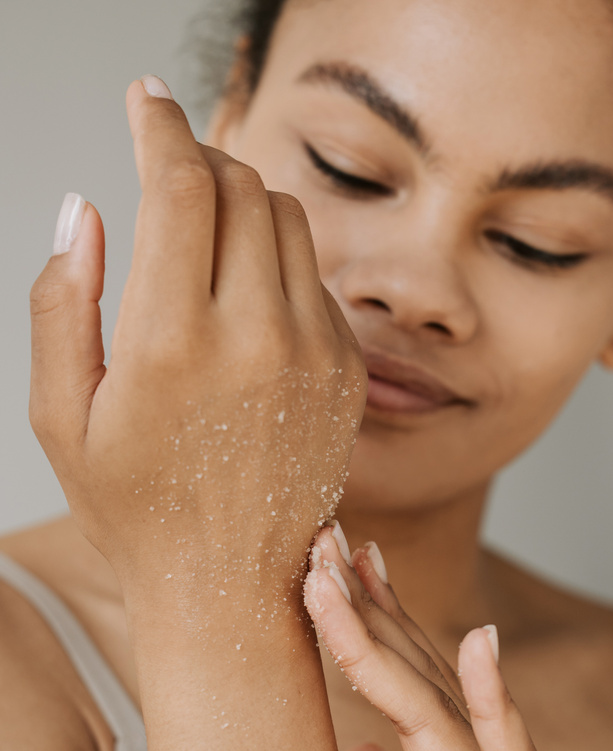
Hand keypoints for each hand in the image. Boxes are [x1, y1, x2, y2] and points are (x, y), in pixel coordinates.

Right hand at [29, 77, 363, 596]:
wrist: (232, 586)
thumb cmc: (137, 511)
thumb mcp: (63, 418)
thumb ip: (62, 303)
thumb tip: (83, 209)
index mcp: (173, 344)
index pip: (180, 184)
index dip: (159, 123)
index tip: (144, 99)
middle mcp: (256, 338)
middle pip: (240, 184)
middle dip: (197, 156)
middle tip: (165, 167)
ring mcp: (314, 354)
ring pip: (286, 219)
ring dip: (241, 200)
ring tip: (202, 232)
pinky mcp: (347, 372)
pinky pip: (315, 276)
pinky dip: (277, 258)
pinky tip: (244, 298)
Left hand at [304, 526, 612, 750]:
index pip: (395, 685)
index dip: (362, 622)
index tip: (326, 564)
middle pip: (413, 672)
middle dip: (365, 602)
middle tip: (321, 535)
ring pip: (442, 701)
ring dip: (397, 632)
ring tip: (351, 567)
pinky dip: (499, 703)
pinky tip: (483, 643)